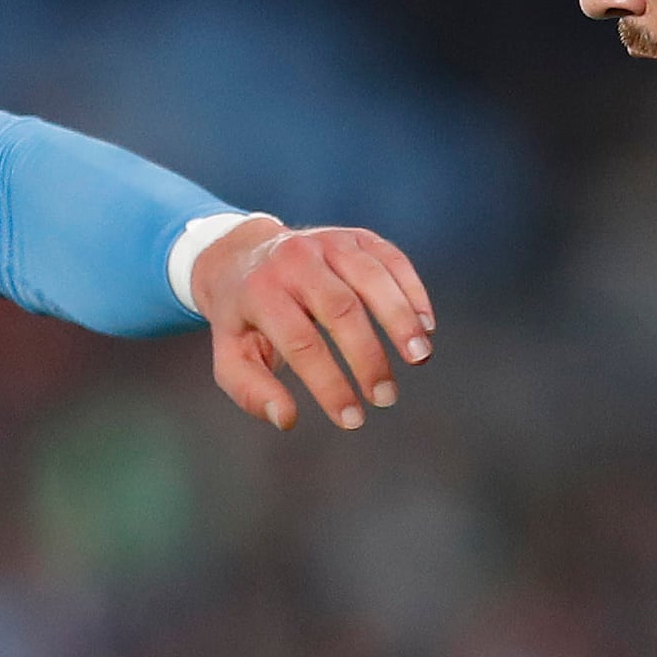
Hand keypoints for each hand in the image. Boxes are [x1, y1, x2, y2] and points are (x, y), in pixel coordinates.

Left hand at [193, 219, 434, 432]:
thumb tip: (287, 419)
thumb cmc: (244, 319)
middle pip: (340, 308)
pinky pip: (391, 258)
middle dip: (368, 357)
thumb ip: (252, 391)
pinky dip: (412, 290)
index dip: (330, 384)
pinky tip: (426, 326)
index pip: (301, 343)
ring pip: (371, 277)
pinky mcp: (355, 236)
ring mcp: (327, 242)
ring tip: (420, 358)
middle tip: (386, 398)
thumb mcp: (230, 356)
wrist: (243, 254)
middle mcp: (294, 259)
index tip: (352, 420)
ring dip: (400, 319)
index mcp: (260, 291)